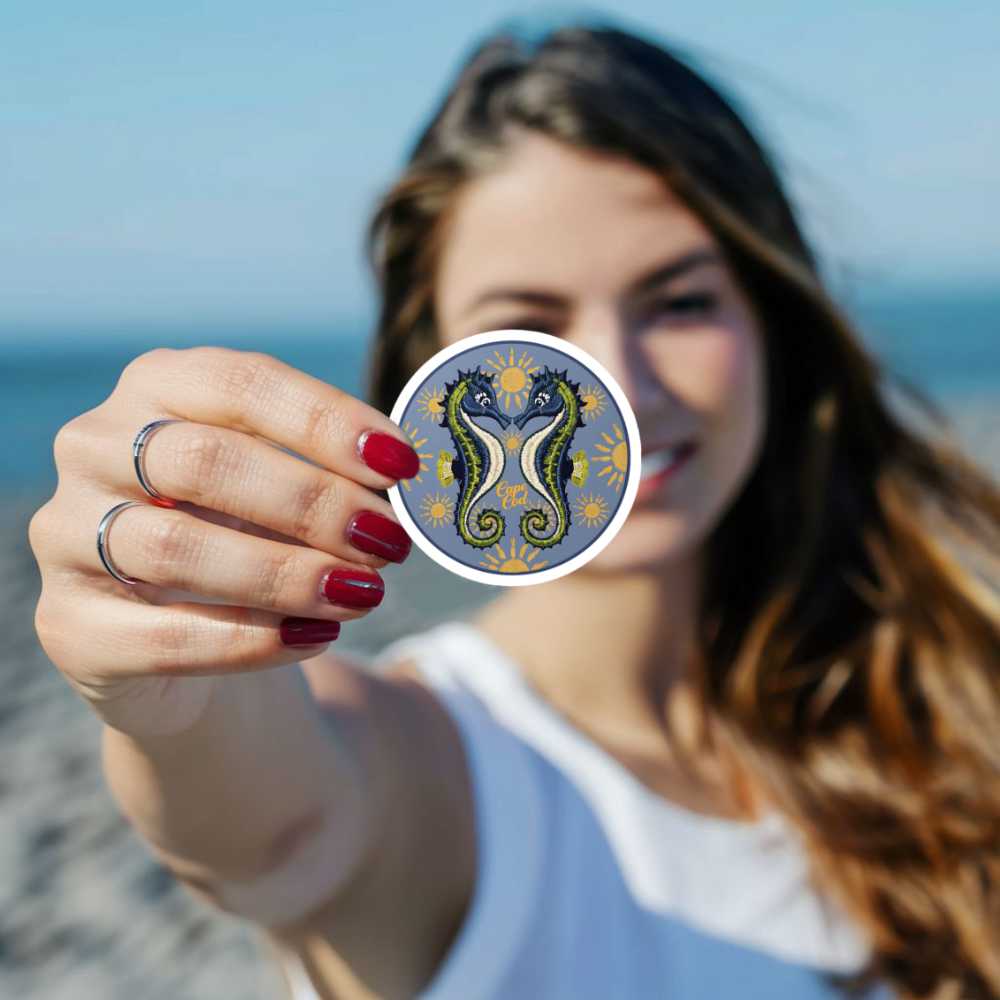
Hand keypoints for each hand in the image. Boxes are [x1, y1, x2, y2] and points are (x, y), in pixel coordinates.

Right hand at [28, 346, 419, 737]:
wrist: (178, 632)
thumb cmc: (244, 532)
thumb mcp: (280, 485)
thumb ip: (330, 472)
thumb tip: (406, 485)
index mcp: (156, 387)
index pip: (240, 384)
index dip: (325, 421)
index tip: (401, 464)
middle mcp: (95, 447)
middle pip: (206, 460)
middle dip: (313, 503)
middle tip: (389, 541)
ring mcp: (67, 535)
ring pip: (179, 547)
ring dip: (289, 574)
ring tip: (365, 593)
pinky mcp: (70, 625)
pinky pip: (164, 635)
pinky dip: (253, 640)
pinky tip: (316, 635)